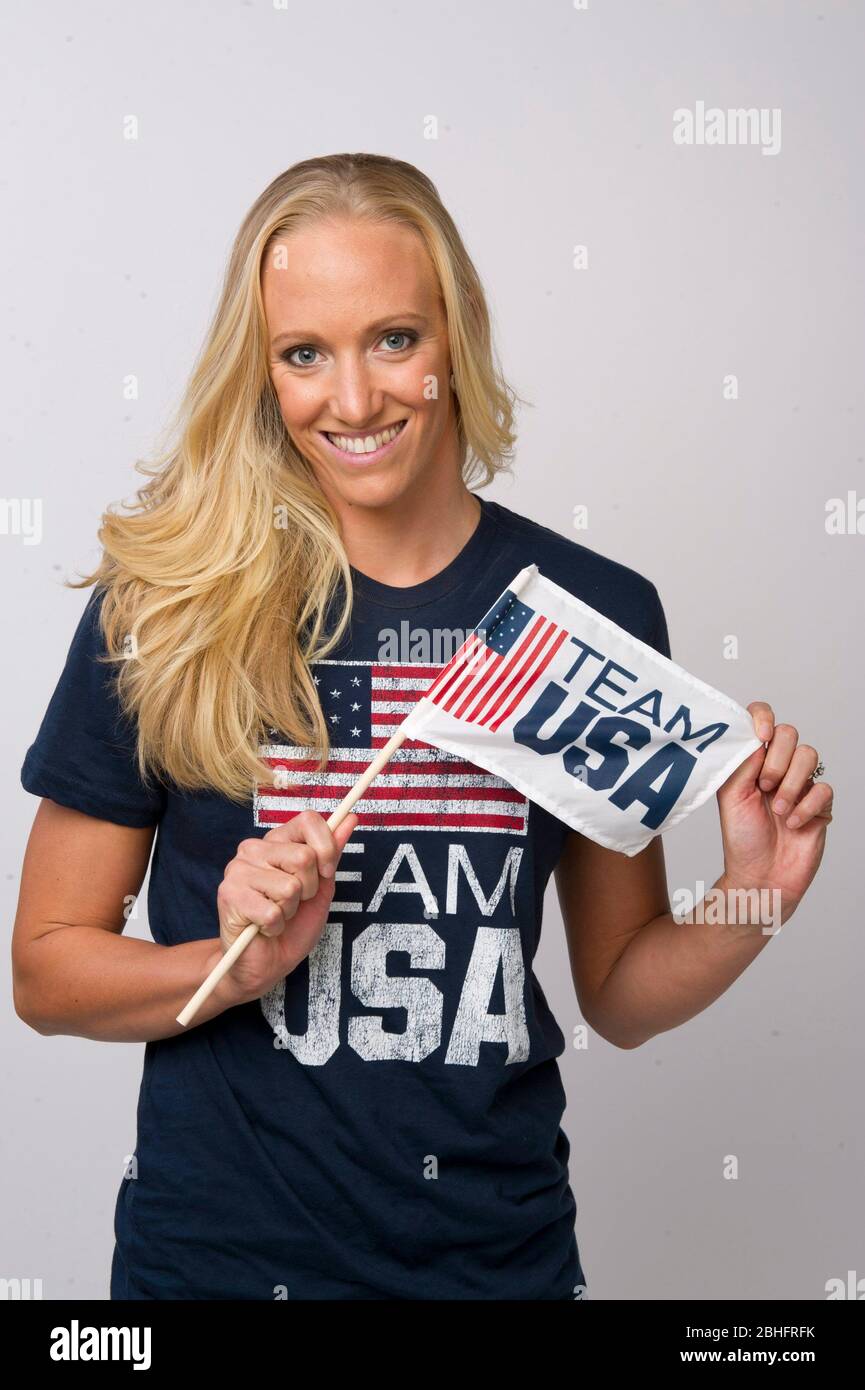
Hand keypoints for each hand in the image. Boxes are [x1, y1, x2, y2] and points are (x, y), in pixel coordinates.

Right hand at [211, 809, 359, 1005]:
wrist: (265, 962)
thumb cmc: (292, 925)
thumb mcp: (321, 888)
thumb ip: (331, 854)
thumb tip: (350, 819)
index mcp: (277, 841)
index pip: (308, 820)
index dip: (326, 848)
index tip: (326, 873)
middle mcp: (254, 849)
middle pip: (304, 856)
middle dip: (309, 888)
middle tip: (293, 902)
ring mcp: (237, 870)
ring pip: (290, 886)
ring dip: (291, 910)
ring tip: (277, 915)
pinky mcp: (229, 895)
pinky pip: (273, 911)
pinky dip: (276, 926)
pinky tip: (264, 927)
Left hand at [715, 702, 832, 920]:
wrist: (761, 877)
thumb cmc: (742, 839)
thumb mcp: (731, 796)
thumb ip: (742, 762)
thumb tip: (755, 735)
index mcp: (752, 761)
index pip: (762, 720)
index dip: (763, 717)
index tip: (761, 735)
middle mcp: (778, 768)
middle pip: (790, 733)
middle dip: (777, 759)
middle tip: (764, 786)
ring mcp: (801, 785)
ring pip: (810, 755)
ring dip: (791, 784)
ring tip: (778, 809)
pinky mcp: (821, 805)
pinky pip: (824, 789)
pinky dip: (807, 806)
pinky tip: (793, 822)